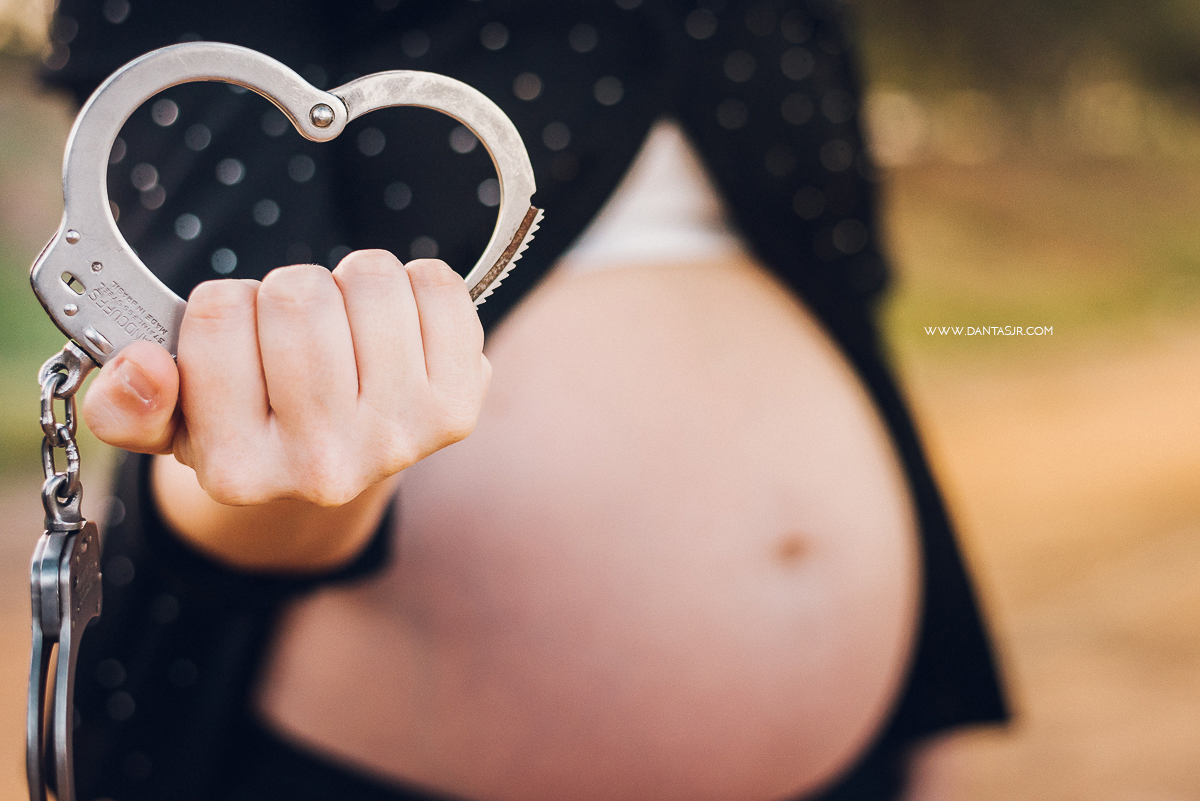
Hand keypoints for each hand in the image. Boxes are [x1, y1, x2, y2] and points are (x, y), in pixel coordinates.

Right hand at [81, 251, 490, 568]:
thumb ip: (126, 405)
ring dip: (352, 284)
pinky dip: (417, 284)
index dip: (224, 306)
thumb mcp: (171, 424)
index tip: (239, 341)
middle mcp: (322, 467)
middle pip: (296, 296)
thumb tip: (142, 367)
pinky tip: (398, 325)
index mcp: (237, 468)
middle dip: (289, 292)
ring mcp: (397, 438)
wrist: (341, 465)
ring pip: (369, 282)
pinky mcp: (456, 408)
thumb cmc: (253, 424)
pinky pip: (438, 288)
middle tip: (297, 331)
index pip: (215, 315)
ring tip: (345, 327)